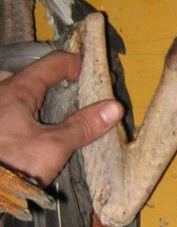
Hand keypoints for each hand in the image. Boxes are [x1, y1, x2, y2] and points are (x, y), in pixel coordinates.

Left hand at [0, 50, 123, 185]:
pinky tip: (41, 131)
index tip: (95, 81)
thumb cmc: (12, 164)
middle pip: (38, 76)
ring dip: (45, 100)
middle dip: (60, 84)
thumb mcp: (53, 147)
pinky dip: (33, 113)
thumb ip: (83, 125)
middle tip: (81, 99)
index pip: (53, 62)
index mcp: (17, 90)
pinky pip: (16, 109)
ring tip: (64, 116)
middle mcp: (2, 92)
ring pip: (25, 93)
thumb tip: (115, 107)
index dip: (78, 66)